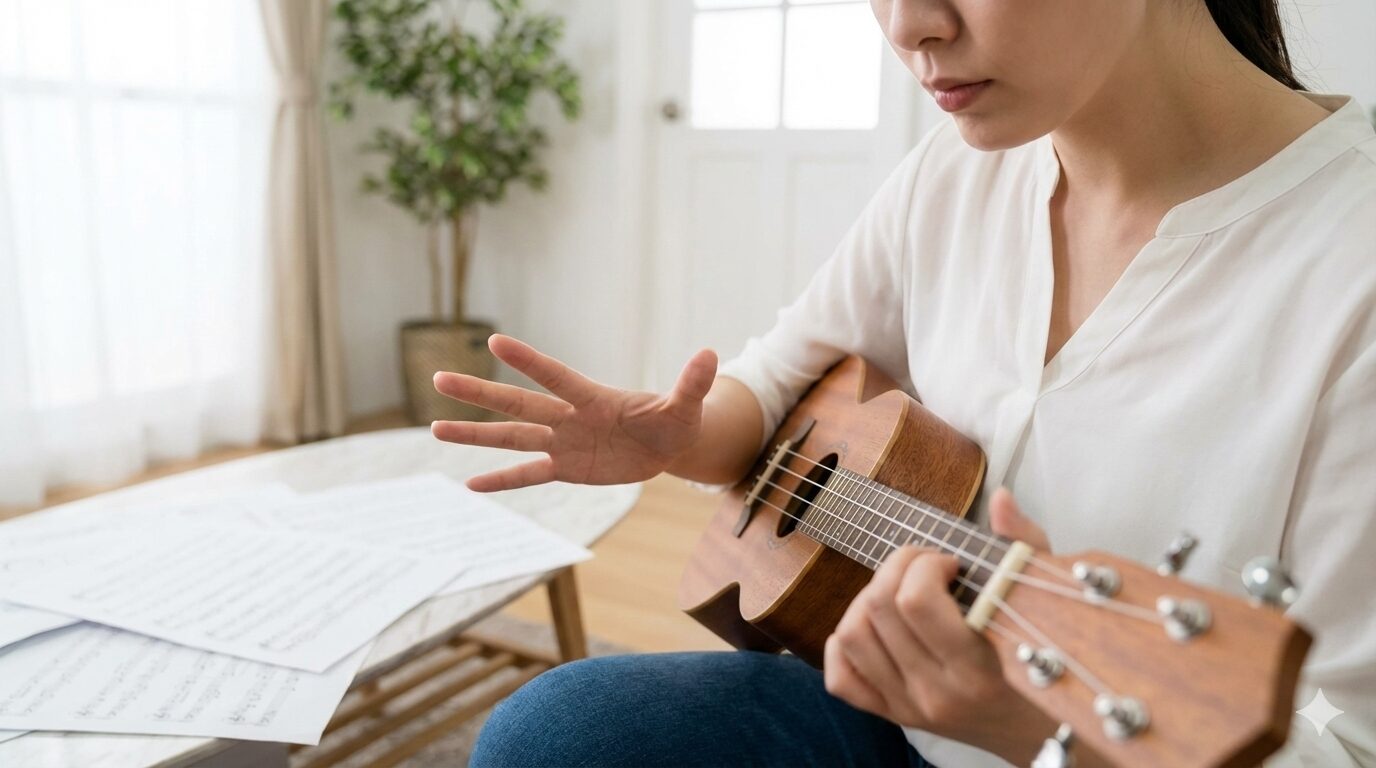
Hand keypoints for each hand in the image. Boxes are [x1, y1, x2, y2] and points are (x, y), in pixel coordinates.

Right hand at [432, 334, 717, 492]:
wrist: (668, 445)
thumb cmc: (675, 419)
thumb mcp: (686, 405)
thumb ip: (691, 383)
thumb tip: (711, 354)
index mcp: (592, 398)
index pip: (555, 377)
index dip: (527, 361)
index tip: (493, 342)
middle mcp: (569, 417)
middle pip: (517, 403)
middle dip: (480, 393)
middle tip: (438, 378)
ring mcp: (563, 442)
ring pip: (512, 437)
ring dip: (476, 435)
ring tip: (435, 428)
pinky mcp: (566, 468)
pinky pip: (528, 474)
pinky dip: (501, 480)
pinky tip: (469, 484)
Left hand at [824, 489, 1055, 763]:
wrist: (1041, 733)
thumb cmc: (1046, 660)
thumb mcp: (1046, 602)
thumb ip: (1023, 546)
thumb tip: (999, 498)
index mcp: (977, 668)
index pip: (917, 600)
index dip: (926, 564)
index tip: (950, 562)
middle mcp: (937, 692)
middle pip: (878, 606)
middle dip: (899, 566)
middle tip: (927, 566)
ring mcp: (909, 706)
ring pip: (852, 633)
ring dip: (870, 598)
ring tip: (903, 593)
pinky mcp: (892, 714)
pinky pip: (841, 677)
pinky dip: (846, 643)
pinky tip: (878, 628)